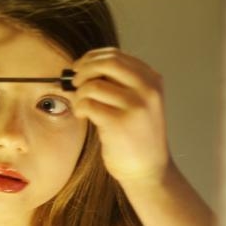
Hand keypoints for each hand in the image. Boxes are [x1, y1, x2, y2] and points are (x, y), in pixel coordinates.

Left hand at [71, 48, 171, 186]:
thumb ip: (120, 83)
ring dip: (79, 94)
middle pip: (107, 63)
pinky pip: (88, 104)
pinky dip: (79, 107)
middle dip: (83, 69)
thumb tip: (85, 67)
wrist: (148, 170)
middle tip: (74, 82)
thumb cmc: (136, 137)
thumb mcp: (139, 102)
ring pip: (93, 85)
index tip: (79, 67)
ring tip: (81, 106)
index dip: (92, 58)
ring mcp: (135, 105)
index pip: (117, 55)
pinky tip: (82, 116)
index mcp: (152, 80)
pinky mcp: (119, 123)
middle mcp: (147, 89)